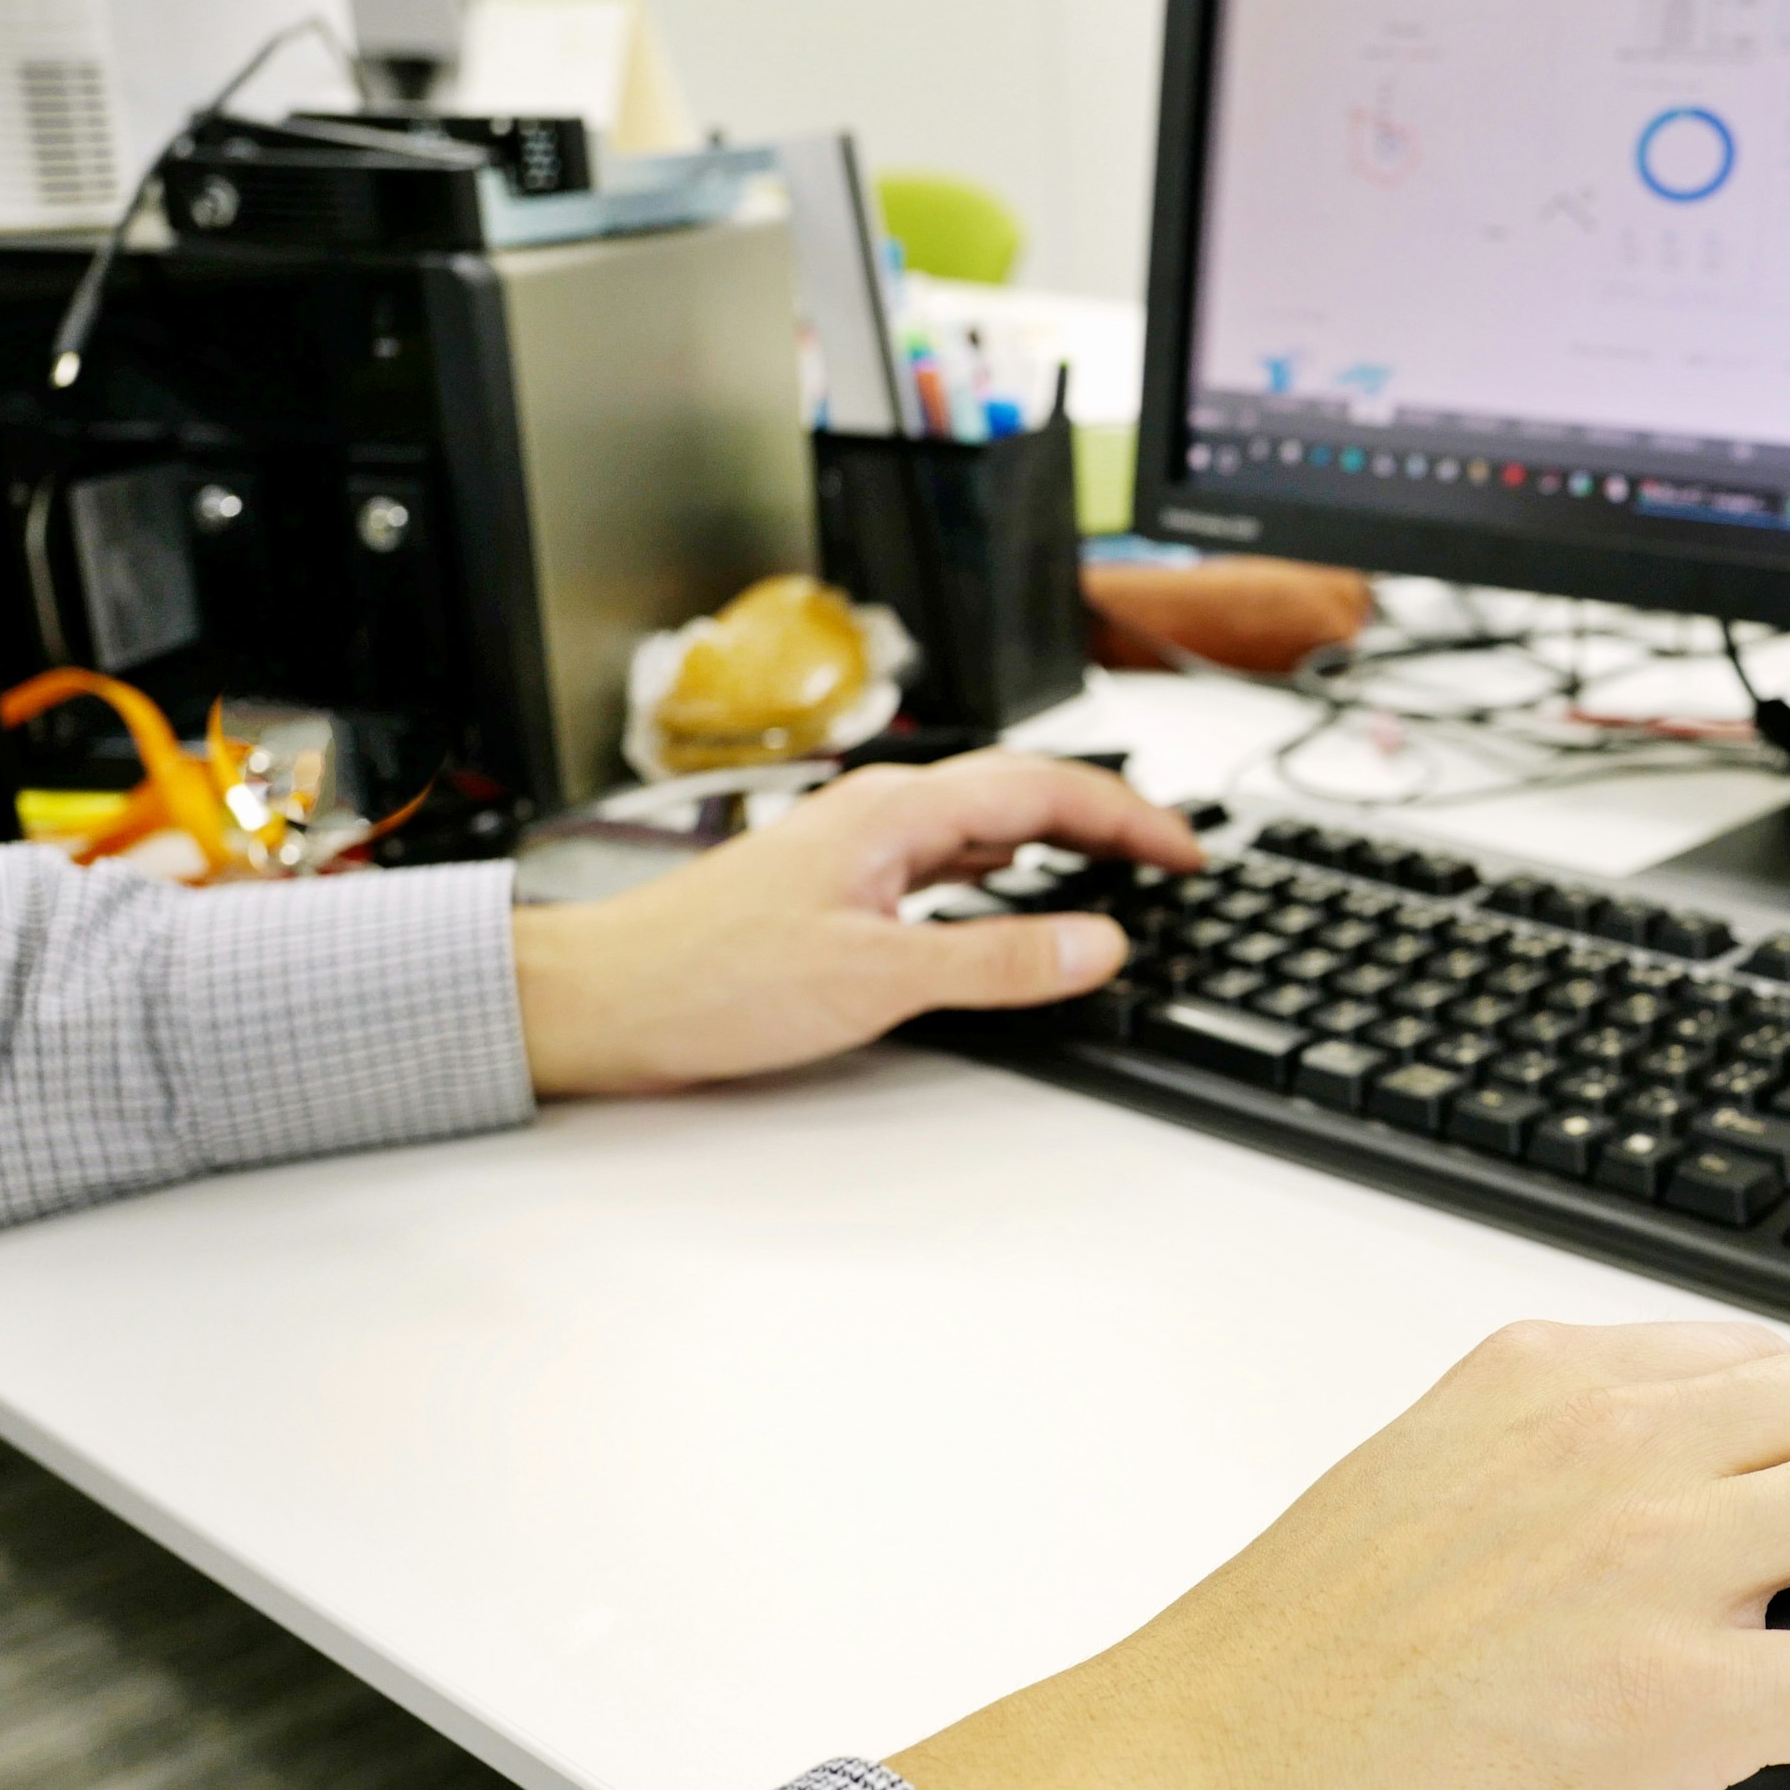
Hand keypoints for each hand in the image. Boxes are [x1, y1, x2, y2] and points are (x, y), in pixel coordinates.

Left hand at [510, 751, 1199, 1095]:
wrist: (605, 999)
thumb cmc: (709, 979)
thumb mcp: (875, 978)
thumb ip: (997, 961)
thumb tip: (1099, 943)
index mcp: (896, 813)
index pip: (1046, 790)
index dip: (1129, 818)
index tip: (1184, 855)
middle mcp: (878, 813)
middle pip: (1021, 790)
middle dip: (1107, 818)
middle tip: (1170, 860)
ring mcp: (855, 845)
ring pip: (983, 820)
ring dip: (1057, 836)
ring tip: (1115, 867)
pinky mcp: (836, 883)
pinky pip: (944, 855)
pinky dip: (1002, 867)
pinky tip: (1010, 894)